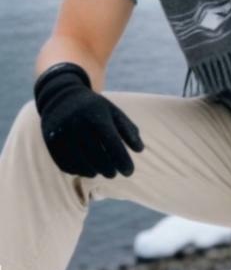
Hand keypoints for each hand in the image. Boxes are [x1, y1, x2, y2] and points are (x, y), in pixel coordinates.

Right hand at [34, 62, 143, 178]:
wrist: (62, 95)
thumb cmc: (94, 107)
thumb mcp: (113, 112)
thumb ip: (128, 129)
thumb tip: (140, 150)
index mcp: (96, 114)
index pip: (111, 142)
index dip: (122, 159)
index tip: (129, 171)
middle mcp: (78, 122)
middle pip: (95, 154)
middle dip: (108, 168)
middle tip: (115, 174)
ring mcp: (62, 132)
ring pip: (79, 161)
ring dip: (92, 171)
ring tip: (102, 172)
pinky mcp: (50, 141)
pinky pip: (64, 163)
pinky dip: (77, 170)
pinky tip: (87, 170)